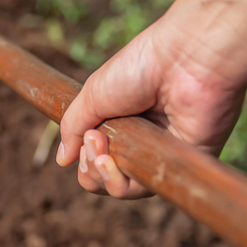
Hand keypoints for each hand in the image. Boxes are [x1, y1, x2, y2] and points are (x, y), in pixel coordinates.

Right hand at [56, 15, 246, 197]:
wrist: (184, 59)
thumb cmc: (141, 67)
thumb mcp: (93, 95)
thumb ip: (73, 128)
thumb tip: (62, 160)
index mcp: (124, 123)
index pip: (96, 157)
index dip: (85, 157)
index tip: (86, 136)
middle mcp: (143, 140)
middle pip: (106, 177)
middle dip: (90, 166)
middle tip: (93, 140)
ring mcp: (162, 153)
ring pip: (123, 188)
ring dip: (102, 175)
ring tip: (101, 153)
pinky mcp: (181, 163)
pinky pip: (146, 187)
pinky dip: (121, 182)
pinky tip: (113, 162)